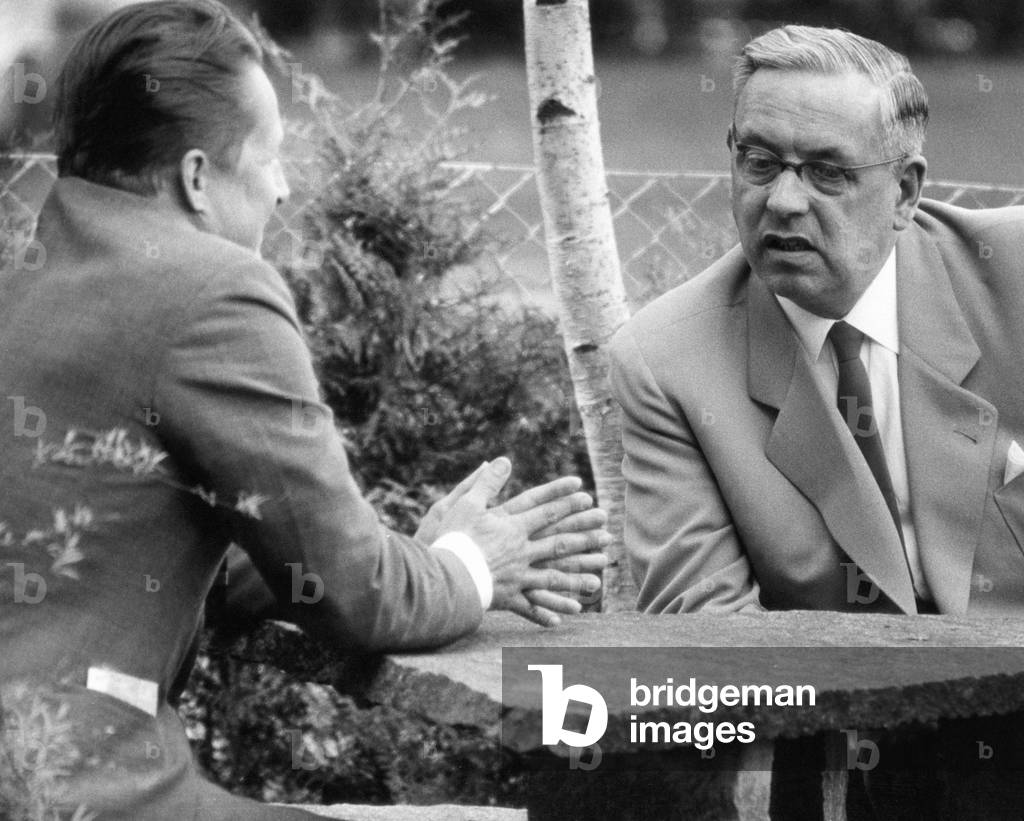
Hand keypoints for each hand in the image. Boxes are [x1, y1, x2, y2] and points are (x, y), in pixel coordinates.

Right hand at [417, 458, 609, 625]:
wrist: (443, 576)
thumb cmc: (452, 538)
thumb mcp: (465, 503)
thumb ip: (485, 482)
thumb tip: (501, 460)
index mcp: (512, 528)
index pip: (545, 512)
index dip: (566, 503)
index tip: (586, 496)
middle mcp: (521, 551)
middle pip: (558, 543)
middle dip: (584, 538)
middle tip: (607, 534)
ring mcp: (517, 576)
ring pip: (553, 576)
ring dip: (577, 578)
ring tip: (599, 581)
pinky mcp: (507, 596)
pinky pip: (533, 604)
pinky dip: (550, 608)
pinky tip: (569, 612)